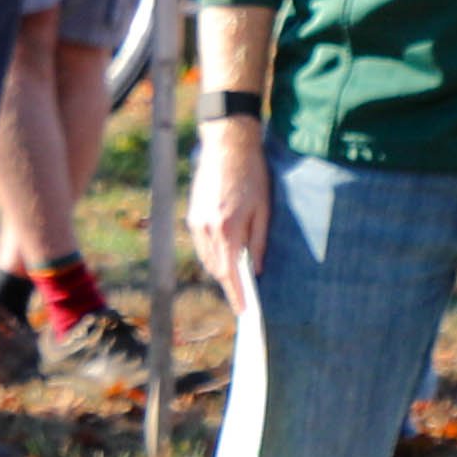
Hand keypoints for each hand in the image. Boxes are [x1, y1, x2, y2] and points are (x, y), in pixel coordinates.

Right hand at [187, 116, 270, 301]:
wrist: (227, 146)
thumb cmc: (252, 175)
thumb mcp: (264, 209)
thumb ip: (260, 241)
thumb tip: (257, 269)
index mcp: (228, 229)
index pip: (229, 273)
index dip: (236, 295)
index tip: (243, 310)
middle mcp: (208, 229)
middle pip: (216, 269)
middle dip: (229, 285)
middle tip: (243, 296)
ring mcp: (196, 222)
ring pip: (206, 258)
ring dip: (220, 269)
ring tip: (236, 277)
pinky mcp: (192, 214)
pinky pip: (201, 244)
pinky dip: (212, 254)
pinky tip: (225, 254)